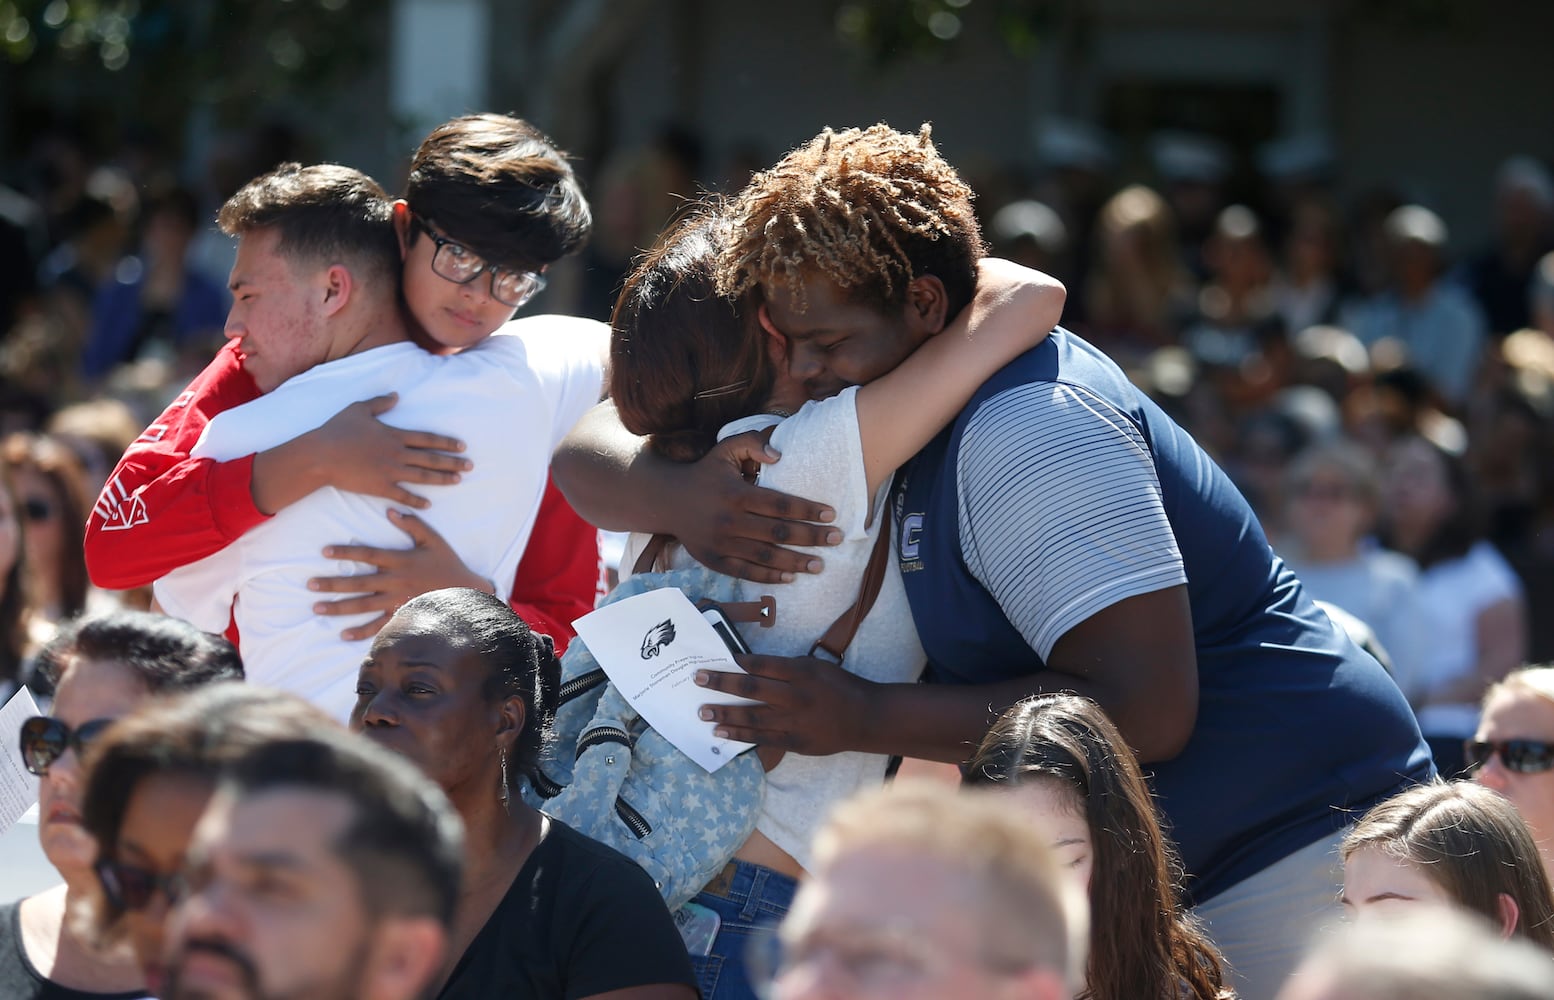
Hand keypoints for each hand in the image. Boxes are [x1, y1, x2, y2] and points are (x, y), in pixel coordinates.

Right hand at [308, 394, 471, 508]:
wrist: (320, 455)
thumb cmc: (337, 430)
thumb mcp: (359, 409)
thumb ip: (380, 402)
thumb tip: (396, 395)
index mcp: (394, 435)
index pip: (428, 438)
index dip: (446, 442)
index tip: (462, 446)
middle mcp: (397, 454)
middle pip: (431, 459)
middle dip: (453, 463)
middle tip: (471, 466)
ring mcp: (390, 472)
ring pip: (423, 477)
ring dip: (442, 479)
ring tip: (458, 481)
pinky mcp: (380, 487)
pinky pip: (403, 495)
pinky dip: (417, 500)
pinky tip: (429, 504)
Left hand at [308, 510, 494, 639]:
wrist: (467, 591)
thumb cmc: (449, 563)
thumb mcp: (433, 540)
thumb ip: (412, 524)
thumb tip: (390, 510)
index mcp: (400, 560)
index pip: (368, 554)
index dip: (346, 551)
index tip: (324, 551)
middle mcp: (395, 580)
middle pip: (358, 582)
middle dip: (333, 583)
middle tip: (309, 585)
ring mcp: (398, 600)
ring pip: (363, 605)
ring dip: (339, 607)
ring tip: (317, 607)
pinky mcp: (403, 615)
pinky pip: (379, 625)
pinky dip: (362, 631)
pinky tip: (343, 634)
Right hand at [667, 431, 840, 583]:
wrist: (667, 500)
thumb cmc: (706, 473)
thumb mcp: (726, 449)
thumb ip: (753, 443)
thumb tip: (780, 456)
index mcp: (736, 494)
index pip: (780, 504)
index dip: (808, 510)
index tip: (831, 514)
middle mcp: (729, 521)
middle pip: (778, 533)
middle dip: (811, 537)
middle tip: (836, 539)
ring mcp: (720, 544)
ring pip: (765, 556)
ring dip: (795, 562)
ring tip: (820, 565)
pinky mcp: (713, 561)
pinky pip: (745, 572)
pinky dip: (769, 577)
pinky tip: (790, 577)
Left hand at [694, 653, 871, 756]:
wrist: (865, 718)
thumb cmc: (838, 687)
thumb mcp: (815, 667)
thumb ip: (785, 668)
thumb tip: (749, 667)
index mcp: (801, 672)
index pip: (762, 664)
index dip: (736, 662)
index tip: (715, 659)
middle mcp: (795, 696)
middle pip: (752, 688)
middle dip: (721, 683)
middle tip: (697, 679)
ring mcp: (794, 721)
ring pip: (752, 716)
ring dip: (725, 713)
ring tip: (702, 711)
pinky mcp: (795, 742)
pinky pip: (762, 739)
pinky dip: (740, 735)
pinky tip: (721, 732)